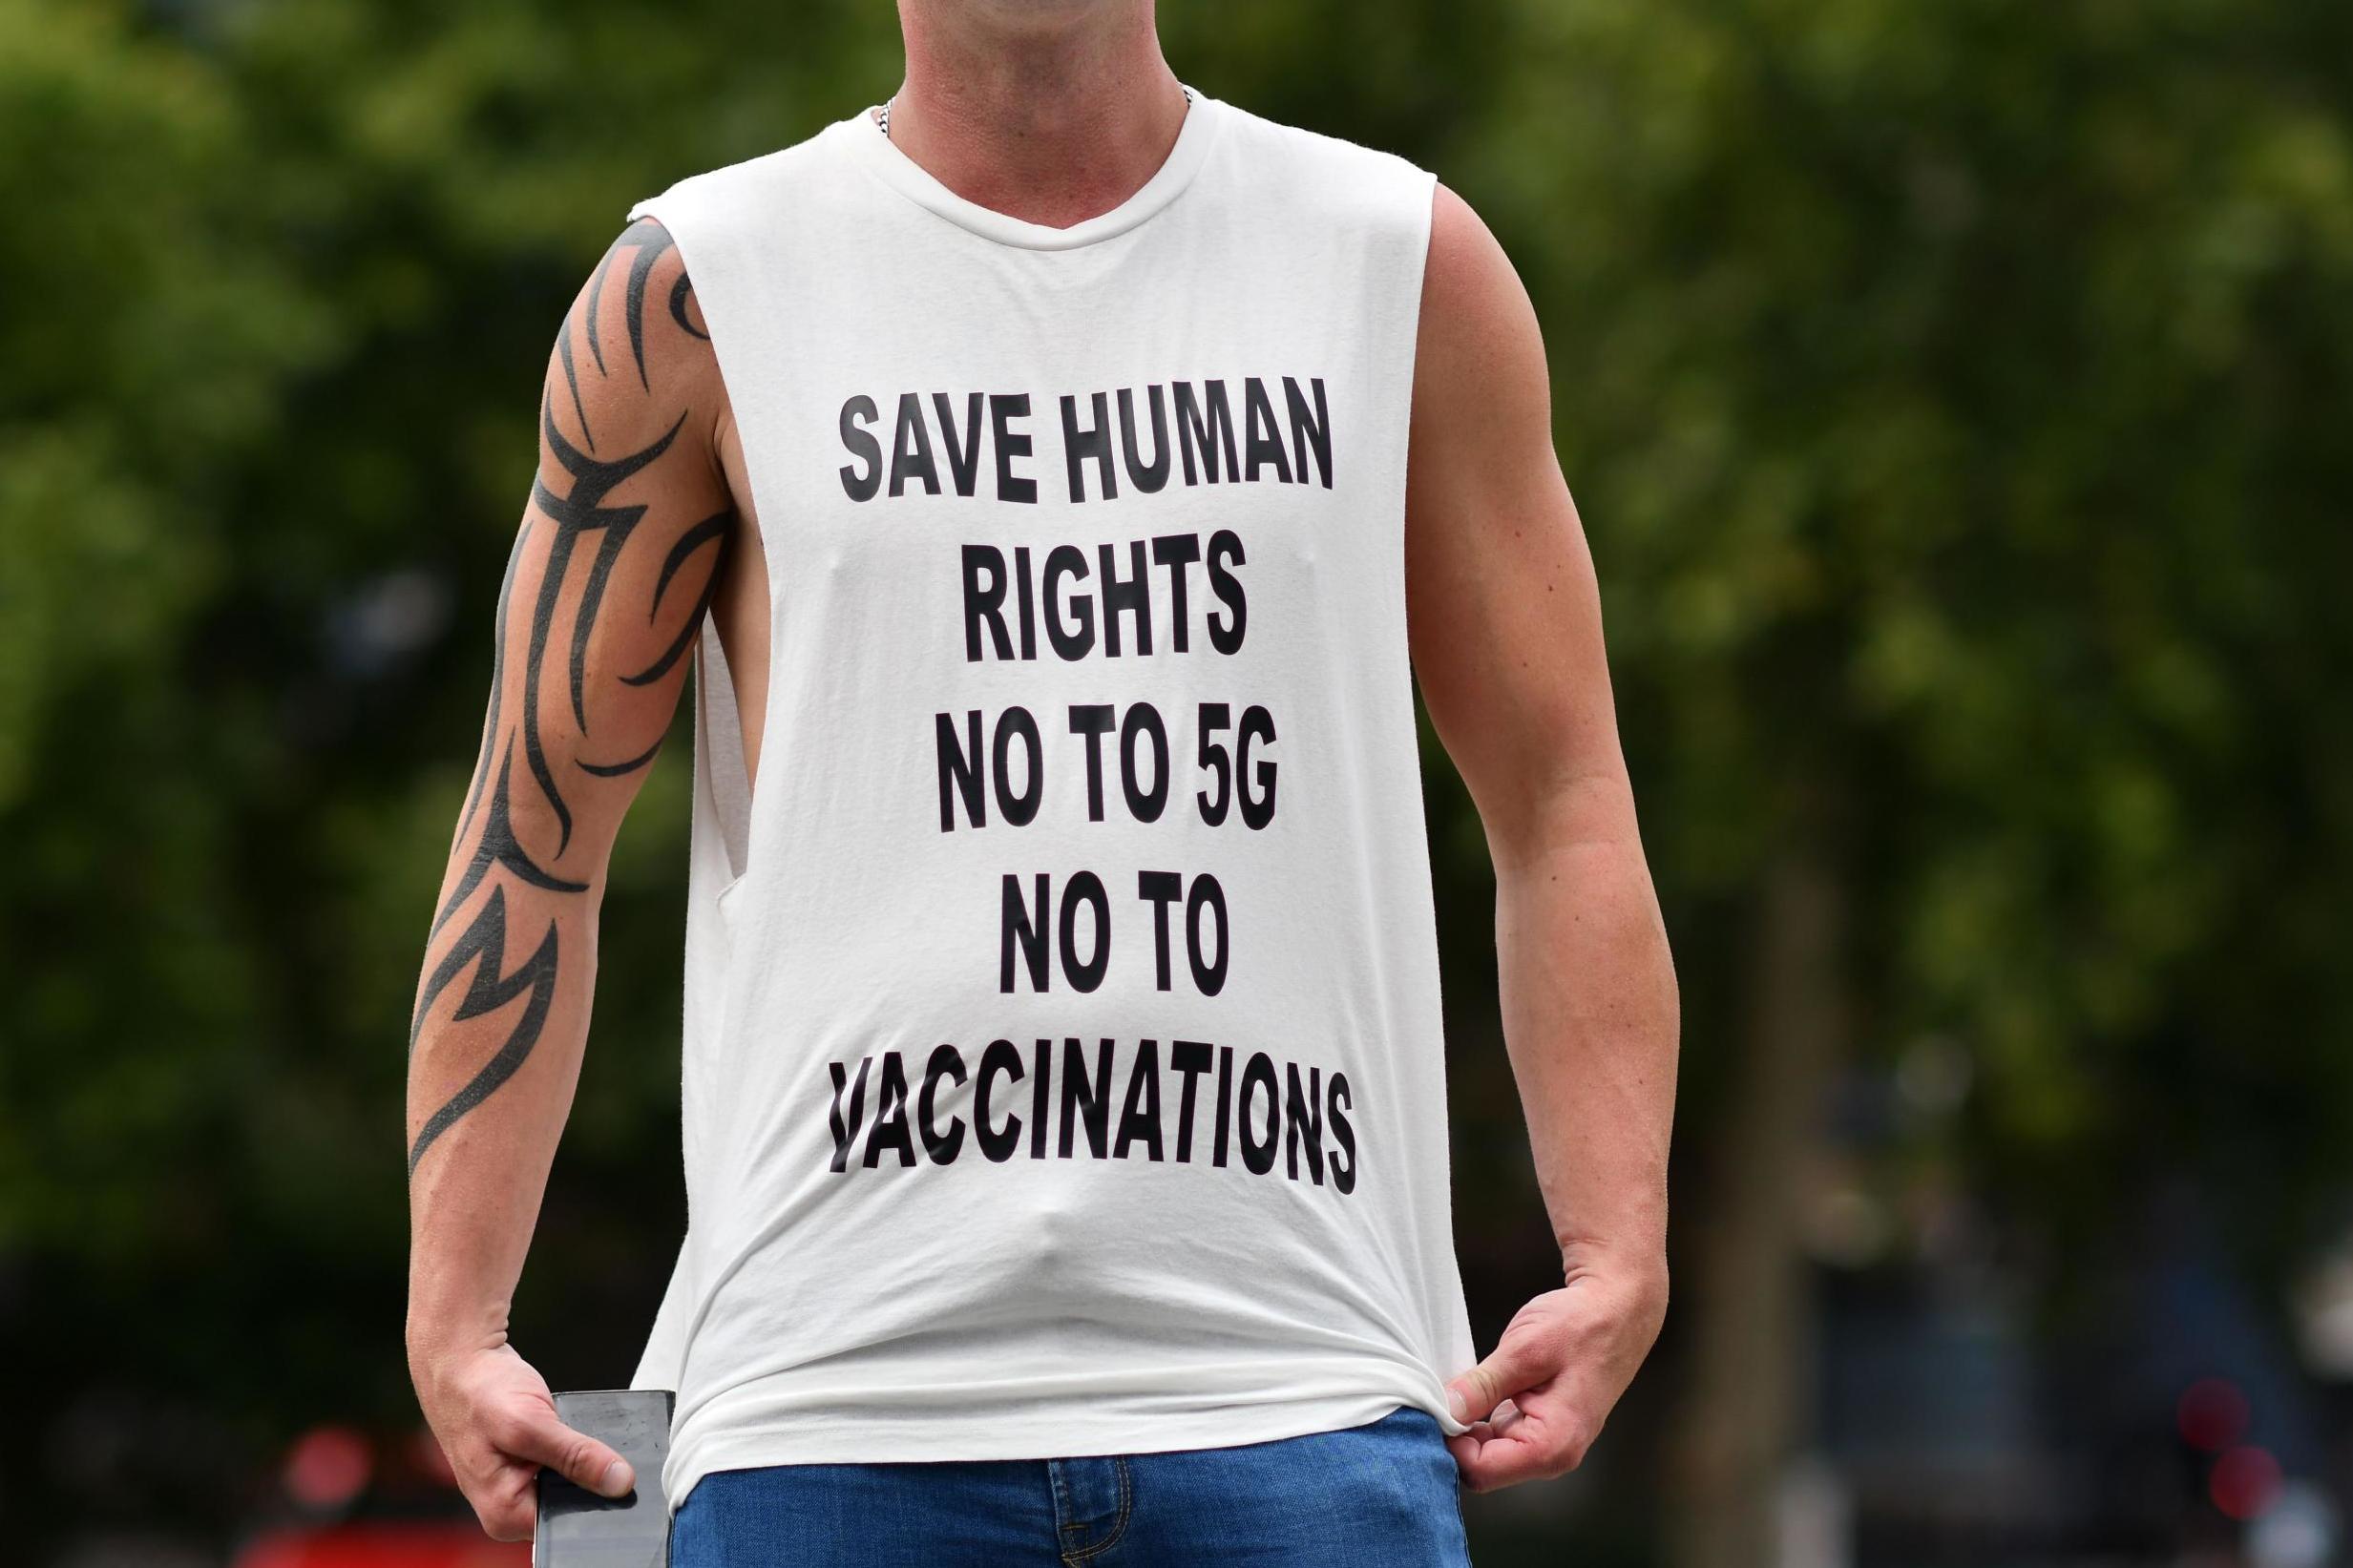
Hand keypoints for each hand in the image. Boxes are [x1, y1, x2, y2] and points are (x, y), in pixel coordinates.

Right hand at [411, 1341, 634, 1539]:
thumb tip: (619, 1482)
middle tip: (588, 1443)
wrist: (461, 1361)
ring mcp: (518, 1487)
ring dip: (584, 1459)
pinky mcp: (528, 1467)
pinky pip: (565, 1465)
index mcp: (505, 1514)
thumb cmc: (479, 1392)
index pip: (569, 1521)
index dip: (598, 1500)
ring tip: (572, 1432)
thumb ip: (575, 1456)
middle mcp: (510, 1509)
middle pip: (571, 1503)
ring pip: (572, 1483)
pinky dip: (574, 1447)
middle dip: (590, 1477)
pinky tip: (567, 1428)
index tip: (617, 1475)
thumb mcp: (530, 1424)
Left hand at [1444, 1260, 1666, 1490]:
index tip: (1436, 1406)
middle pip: (1482, 1465)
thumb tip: (1443, 1410)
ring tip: (1463, 1384)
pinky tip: (1478, 1386)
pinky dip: (1481, 1414)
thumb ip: (1482, 1386)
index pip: (1480, 1470)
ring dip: (1468, 1423)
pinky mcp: (1539, 1424)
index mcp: (1552, 1446)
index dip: (1451, 1442)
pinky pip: (1498, 1432)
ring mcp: (1546, 1441)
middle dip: (1457, 1434)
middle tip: (1442, 1392)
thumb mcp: (1524, 1350)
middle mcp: (1551, 1455)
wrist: (1616, 1309)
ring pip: (1487, 1450)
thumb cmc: (1581, 1327)